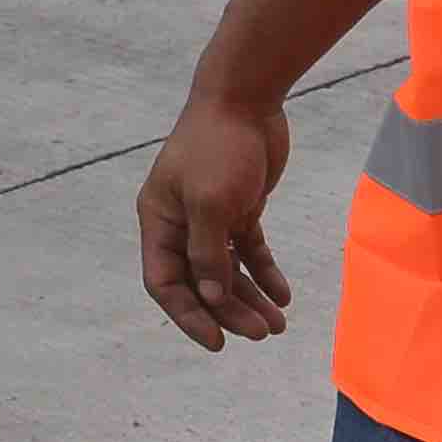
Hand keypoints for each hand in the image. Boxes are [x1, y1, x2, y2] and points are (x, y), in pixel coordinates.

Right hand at [135, 88, 297, 350]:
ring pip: (226, 271)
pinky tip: (283, 295)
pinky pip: (249, 251)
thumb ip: (207, 253)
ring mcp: (210, 215)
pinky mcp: (239, 207)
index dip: (187, 315)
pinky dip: (264, 274)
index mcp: (159, 220)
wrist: (246, 98)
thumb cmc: (218, 146)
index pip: (164, 281)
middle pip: (199, 282)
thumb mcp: (210, 202)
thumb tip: (210, 298)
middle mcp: (180, 222)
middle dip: (227, 311)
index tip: (217, 342)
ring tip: (277, 324)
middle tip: (262, 333)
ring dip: (249, 299)